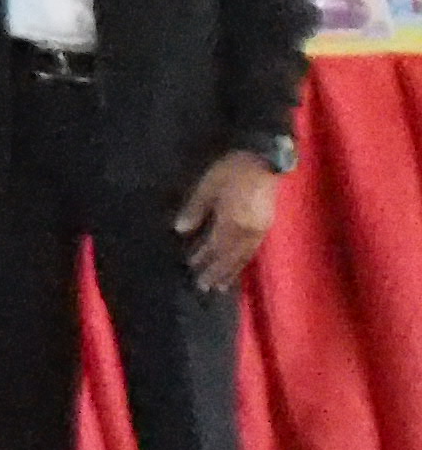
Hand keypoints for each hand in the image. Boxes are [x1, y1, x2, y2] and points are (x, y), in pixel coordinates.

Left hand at [176, 149, 283, 293]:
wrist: (268, 162)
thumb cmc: (234, 170)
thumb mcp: (209, 185)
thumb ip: (195, 208)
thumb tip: (180, 230)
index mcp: (230, 223)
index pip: (213, 247)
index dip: (202, 259)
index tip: (191, 269)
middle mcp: (246, 233)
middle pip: (229, 258)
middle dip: (216, 273)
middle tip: (204, 288)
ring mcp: (259, 232)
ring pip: (243, 258)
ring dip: (230, 272)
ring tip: (221, 287)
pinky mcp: (267, 227)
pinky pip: (253, 252)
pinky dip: (244, 263)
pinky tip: (239, 266)